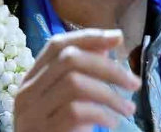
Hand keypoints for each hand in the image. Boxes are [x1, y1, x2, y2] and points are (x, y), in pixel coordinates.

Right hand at [14, 29, 140, 131]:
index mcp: (32, 78)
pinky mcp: (42, 130)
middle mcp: (27, 91)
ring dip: (110, 95)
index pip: (57, 45)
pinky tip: (112, 122)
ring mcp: (32, 112)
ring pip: (74, 83)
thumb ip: (83, 72)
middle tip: (134, 83)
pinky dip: (100, 114)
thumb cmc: (60, 130)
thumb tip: (108, 43)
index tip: (118, 38)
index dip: (89, 37)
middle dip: (108, 68)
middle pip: (70, 60)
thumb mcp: (70, 98)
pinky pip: (75, 112)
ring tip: (128, 109)